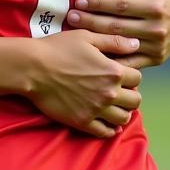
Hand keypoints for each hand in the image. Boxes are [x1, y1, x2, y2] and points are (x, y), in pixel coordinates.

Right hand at [26, 31, 142, 138]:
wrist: (32, 67)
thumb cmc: (58, 48)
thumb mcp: (86, 37)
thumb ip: (114, 41)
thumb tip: (137, 44)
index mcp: (113, 71)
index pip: (137, 78)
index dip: (130, 75)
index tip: (120, 73)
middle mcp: (109, 93)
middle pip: (135, 101)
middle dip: (130, 94)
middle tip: (118, 90)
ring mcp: (96, 110)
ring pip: (123, 119)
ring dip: (121, 111)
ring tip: (111, 105)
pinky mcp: (83, 122)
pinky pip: (105, 132)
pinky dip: (109, 128)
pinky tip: (105, 121)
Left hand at [66, 0, 169, 68]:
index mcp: (155, 7)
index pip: (120, 6)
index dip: (98, 4)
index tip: (79, 2)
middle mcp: (157, 29)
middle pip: (116, 26)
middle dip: (91, 21)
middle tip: (70, 17)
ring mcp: (157, 47)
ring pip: (120, 44)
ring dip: (96, 39)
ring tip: (76, 33)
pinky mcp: (156, 60)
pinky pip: (130, 62)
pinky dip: (112, 59)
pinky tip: (93, 55)